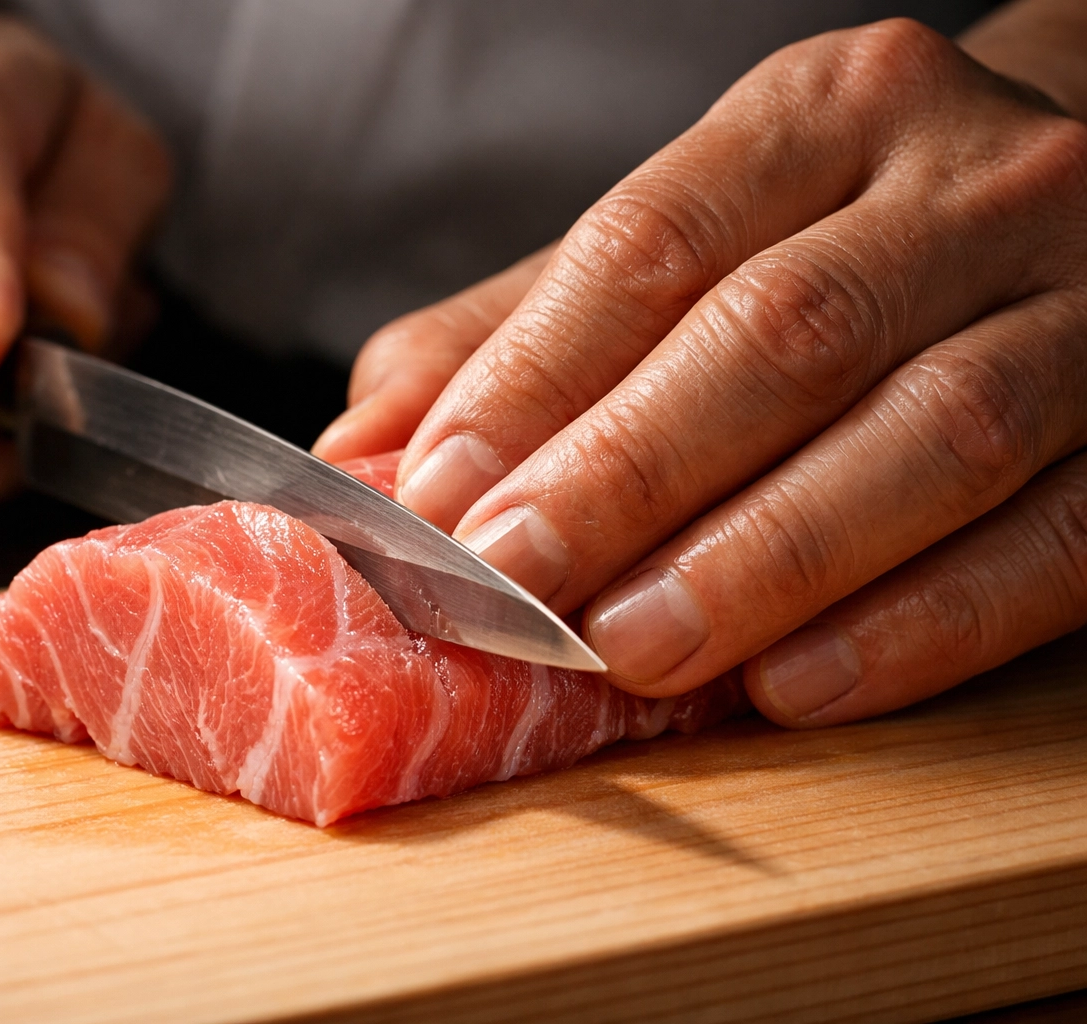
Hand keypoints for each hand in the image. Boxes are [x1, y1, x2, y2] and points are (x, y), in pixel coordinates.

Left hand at [326, 16, 1086, 727]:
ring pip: (932, 432)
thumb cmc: (835, 232)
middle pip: (784, 334)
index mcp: (822, 117)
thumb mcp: (682, 240)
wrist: (1077, 192)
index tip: (439, 501)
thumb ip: (522, 334)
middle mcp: (970, 184)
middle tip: (516, 589)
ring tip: (634, 650)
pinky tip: (799, 683)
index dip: (535, 384)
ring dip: (767, 558)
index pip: (653, 246)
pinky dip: (923, 623)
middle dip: (633, 476)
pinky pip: (1056, 539)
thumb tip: (362, 450)